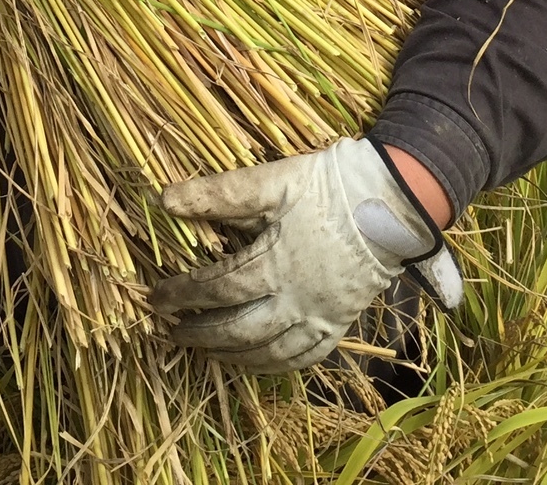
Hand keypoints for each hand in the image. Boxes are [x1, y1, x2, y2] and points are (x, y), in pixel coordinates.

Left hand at [151, 139, 463, 373]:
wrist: (391, 201)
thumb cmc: (328, 186)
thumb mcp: (272, 180)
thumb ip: (218, 193)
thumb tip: (165, 200)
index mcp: (274, 263)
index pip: (216, 288)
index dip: (182, 295)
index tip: (155, 298)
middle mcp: (295, 298)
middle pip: (237, 329)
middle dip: (200, 333)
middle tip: (172, 332)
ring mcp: (320, 316)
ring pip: (269, 352)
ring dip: (232, 357)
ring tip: (206, 352)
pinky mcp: (340, 322)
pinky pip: (305, 358)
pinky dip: (275, 367)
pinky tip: (257, 363)